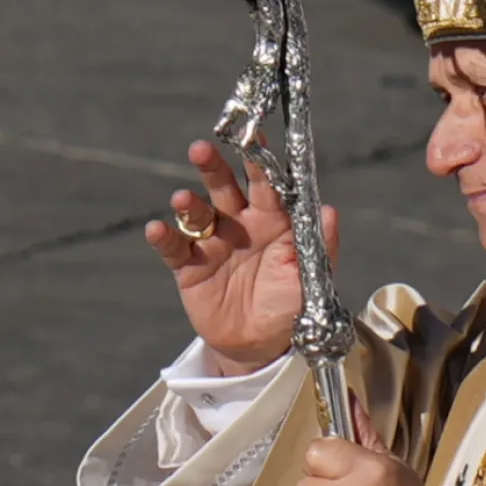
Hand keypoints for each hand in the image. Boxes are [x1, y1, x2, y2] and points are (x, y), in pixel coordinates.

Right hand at [146, 140, 339, 375]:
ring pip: (196, 213)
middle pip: (223, 187)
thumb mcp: (312, 277)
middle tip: (201, 149)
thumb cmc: (292, 306)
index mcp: (271, 220)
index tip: (253, 138)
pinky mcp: (189, 267)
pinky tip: (156, 228)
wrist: (263, 347)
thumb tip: (329, 211)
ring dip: (188, 204)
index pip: (264, 184)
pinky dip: (163, 237)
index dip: (259, 161)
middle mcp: (239, 224)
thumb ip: (319, 244)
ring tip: (182, 199)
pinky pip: (173, 248)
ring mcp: (212, 243)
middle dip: (212, 168)